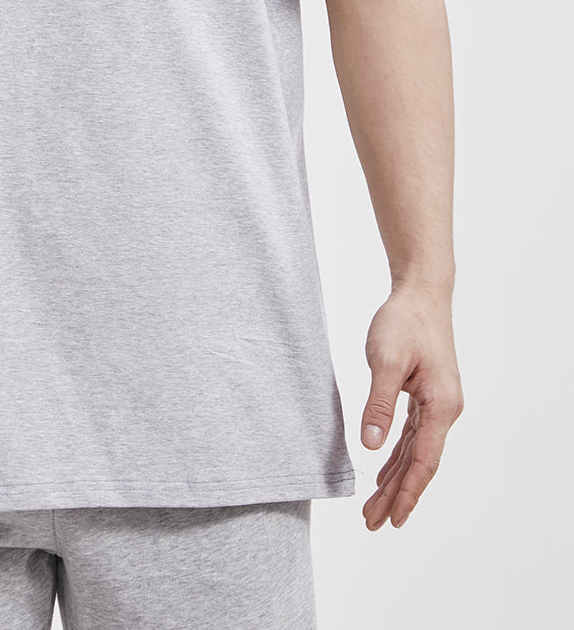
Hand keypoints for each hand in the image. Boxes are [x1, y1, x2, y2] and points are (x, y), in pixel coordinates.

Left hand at [359, 284, 463, 530]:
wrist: (421, 293)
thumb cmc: (405, 321)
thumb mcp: (386, 360)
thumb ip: (379, 404)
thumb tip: (372, 446)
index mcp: (441, 405)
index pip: (424, 461)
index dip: (407, 493)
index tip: (391, 519)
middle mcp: (444, 410)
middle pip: (420, 463)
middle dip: (397, 495)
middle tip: (373, 524)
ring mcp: (437, 404)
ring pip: (415, 452)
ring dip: (396, 480)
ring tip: (374, 508)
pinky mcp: (426, 396)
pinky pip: (412, 436)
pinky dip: (398, 456)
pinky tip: (385, 472)